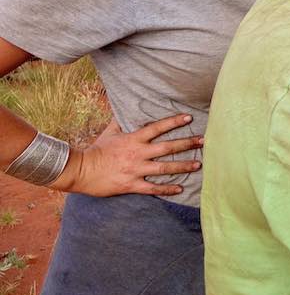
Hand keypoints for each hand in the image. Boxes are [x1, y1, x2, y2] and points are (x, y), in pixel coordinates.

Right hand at [51, 114, 203, 196]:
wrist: (80, 170)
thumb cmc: (97, 150)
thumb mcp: (110, 132)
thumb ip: (122, 120)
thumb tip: (126, 105)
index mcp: (133, 139)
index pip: (157, 127)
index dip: (173, 121)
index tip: (189, 117)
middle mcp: (138, 154)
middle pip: (167, 147)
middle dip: (187, 144)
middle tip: (204, 141)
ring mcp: (136, 170)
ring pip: (164, 168)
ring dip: (183, 166)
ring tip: (198, 165)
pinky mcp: (131, 185)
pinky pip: (152, 188)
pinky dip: (167, 189)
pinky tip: (180, 189)